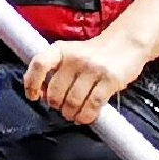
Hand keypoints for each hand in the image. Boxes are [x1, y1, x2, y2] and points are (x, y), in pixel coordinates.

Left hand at [23, 32, 144, 125]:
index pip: (39, 65)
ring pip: (73, 101)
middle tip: (62, 108)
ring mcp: (93, 68)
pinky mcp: (110, 79)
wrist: (126, 43)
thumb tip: (40, 93)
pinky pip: (93, 105)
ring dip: (70, 114)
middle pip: (56, 91)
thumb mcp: (70, 55)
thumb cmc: (94, 54)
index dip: (32, 83)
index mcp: (61, 50)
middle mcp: (75, 58)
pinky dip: (86, 116)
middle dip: (56, 106)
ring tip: (73, 114)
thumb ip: (54, 70)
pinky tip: (85, 117)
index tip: (33, 96)